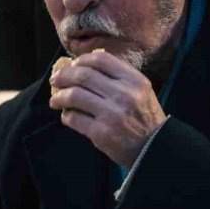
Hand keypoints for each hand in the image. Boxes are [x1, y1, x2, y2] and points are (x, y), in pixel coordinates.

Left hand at [49, 50, 165, 168]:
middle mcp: (124, 95)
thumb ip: (118, 77)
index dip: (81, 60)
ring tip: (55, 100)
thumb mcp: (141, 91)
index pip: (100, 60)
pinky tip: (67, 115)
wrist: (154, 148)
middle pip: (83, 75)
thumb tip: (84, 67)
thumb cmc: (145, 118)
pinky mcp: (102, 133)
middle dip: (63, 76)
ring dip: (59, 97)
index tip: (72, 65)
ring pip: (74, 96)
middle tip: (55, 80)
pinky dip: (66, 115)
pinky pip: (74, 118)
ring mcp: (112, 114)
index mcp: (134, 80)